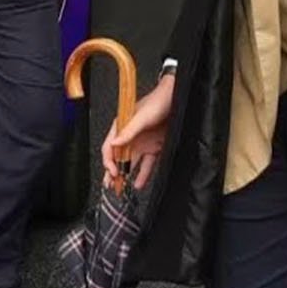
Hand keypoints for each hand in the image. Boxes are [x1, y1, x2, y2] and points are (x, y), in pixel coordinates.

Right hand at [103, 73, 174, 190]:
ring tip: (122, 188)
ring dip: (126, 176)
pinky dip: (143, 175)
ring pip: (131, 163)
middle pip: (118, 158)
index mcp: (122, 127)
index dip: (109, 161)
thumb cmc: (157, 102)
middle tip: (110, 186)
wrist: (177, 99)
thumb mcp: (141, 117)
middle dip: (113, 172)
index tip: (113, 172)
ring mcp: (142, 143)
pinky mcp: (155, 147)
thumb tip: (114, 144)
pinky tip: (139, 183)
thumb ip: (128, 131)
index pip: (110, 148)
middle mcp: (130, 136)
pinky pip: (147, 164)